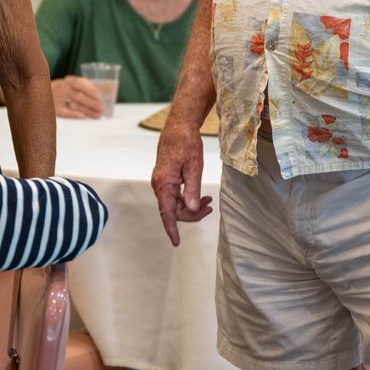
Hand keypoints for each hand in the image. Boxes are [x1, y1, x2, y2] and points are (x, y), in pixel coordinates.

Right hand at [52, 75, 105, 119]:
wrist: (39, 94)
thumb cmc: (61, 91)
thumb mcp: (70, 85)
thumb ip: (83, 88)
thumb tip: (105, 92)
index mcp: (68, 80)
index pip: (81, 83)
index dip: (90, 89)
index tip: (99, 96)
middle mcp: (62, 87)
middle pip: (79, 95)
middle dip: (92, 102)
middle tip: (101, 108)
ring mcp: (57, 98)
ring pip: (74, 104)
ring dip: (87, 110)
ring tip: (97, 115)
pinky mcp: (54, 108)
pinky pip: (64, 111)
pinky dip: (73, 113)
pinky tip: (82, 116)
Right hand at [150, 118, 212, 244]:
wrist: (179, 127)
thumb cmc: (186, 144)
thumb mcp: (194, 168)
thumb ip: (193, 191)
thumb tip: (192, 210)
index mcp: (164, 184)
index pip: (167, 213)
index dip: (172, 229)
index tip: (177, 242)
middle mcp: (159, 185)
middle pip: (174, 210)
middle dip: (192, 214)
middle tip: (210, 208)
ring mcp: (161, 182)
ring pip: (175, 204)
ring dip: (191, 206)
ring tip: (208, 201)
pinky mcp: (165, 179)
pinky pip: (175, 195)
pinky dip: (188, 198)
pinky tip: (200, 196)